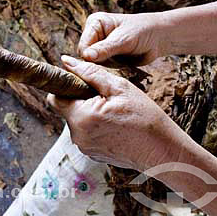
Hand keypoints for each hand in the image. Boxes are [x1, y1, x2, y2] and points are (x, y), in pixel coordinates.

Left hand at [47, 55, 189, 170]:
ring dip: (89, 113)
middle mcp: (78, 135)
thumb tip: (66, 61)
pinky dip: (96, 127)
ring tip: (113, 113)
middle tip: (106, 98)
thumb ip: (89, 73)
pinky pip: (86, 134)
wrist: (161, 149)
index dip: (67, 87)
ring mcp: (84, 147)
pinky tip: (115, 126)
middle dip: (81, 100)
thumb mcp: (119, 87)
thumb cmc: (144, 116)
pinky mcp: (92, 154)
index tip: (83, 84)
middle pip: (67, 110)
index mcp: (81, 117)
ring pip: (77, 121)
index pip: (55, 98)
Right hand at [78, 12, 164, 65]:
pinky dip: (109, 72)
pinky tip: (118, 70)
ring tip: (117, 67)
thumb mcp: (124, 40)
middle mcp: (94, 35)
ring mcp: (100, 47)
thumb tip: (86, 56)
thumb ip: (105, 49)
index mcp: (95, 23)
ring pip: (93, 65)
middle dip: (97, 64)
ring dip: (104, 70)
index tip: (101, 64)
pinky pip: (102, 69)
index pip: (83, 46)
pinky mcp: (106, 58)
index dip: (89, 57)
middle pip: (85, 57)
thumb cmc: (142, 32)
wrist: (158, 38)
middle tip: (112, 67)